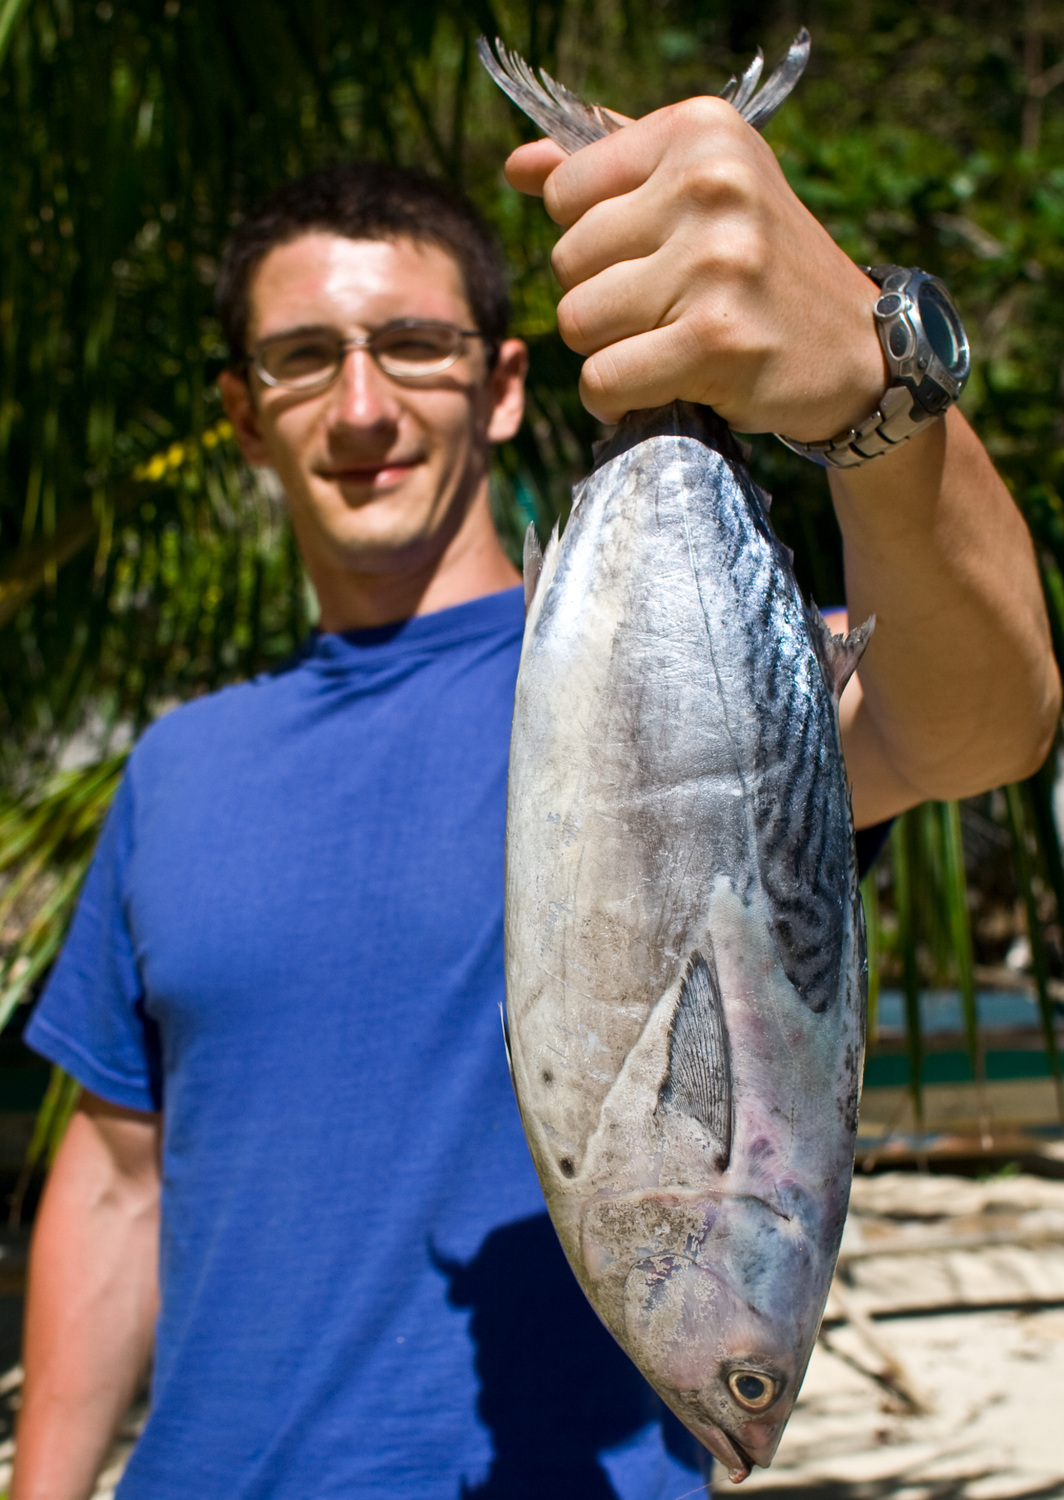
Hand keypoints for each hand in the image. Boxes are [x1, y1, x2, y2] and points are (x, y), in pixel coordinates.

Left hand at [505, 99, 886, 437]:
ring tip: (664, 346)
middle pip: (566, 261)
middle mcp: (711, 185)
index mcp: (702, 133)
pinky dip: (614, 398)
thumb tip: (517, 165)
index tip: (647, 257)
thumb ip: (610, 171)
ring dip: (607, 351)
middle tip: (663, 312)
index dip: (590, 240)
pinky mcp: (715, 341)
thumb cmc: (764, 268)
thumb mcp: (702, 192)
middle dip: (599, 299)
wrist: (858, 347)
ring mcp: (716, 264)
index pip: (565, 191)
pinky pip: (603, 378)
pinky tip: (655, 389)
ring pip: (577, 321)